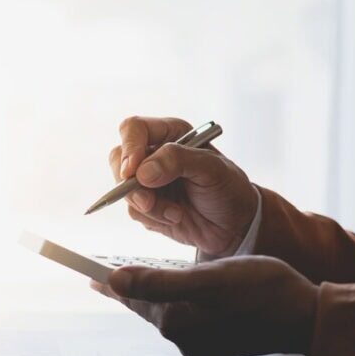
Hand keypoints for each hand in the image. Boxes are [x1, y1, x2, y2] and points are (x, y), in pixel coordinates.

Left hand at [92, 256, 317, 355]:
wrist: (308, 316)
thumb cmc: (264, 292)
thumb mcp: (209, 279)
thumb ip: (160, 282)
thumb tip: (116, 282)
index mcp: (177, 323)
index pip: (131, 297)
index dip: (107, 279)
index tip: (86, 272)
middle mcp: (185, 338)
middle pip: (147, 306)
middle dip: (130, 285)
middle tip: (107, 269)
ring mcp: (202, 342)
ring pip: (167, 310)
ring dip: (154, 292)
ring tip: (138, 274)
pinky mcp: (219, 340)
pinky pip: (188, 316)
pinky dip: (177, 300)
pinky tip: (180, 289)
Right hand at [109, 116, 257, 256]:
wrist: (236, 226)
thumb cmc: (230, 189)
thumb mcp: (211, 169)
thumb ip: (177, 161)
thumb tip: (142, 172)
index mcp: (170, 135)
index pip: (133, 129)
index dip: (129, 148)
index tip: (133, 172)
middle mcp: (154, 155)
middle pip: (119, 159)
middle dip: (131, 185)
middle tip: (149, 202)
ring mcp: (147, 181)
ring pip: (123, 190)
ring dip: (149, 207)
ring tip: (176, 213)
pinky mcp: (146, 205)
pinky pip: (133, 211)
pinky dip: (153, 219)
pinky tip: (176, 218)